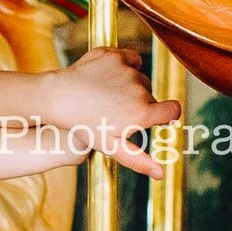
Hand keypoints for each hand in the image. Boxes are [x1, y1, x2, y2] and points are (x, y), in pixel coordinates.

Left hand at [42, 48, 178, 173]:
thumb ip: (138, 159)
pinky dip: (125, 67)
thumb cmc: (82, 125)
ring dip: (131, 86)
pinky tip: (110, 78)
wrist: (57, 97)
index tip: (158, 119)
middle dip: (140, 103)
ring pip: (140, 78)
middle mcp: (140, 89)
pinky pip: (132, 60)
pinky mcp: (116, 55)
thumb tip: (160, 174)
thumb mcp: (109, 146)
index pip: (174, 110)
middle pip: (152, 96)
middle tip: (115, 111)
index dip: (168, 116)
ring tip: (108, 96)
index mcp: (142, 112)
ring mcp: (128, 70)